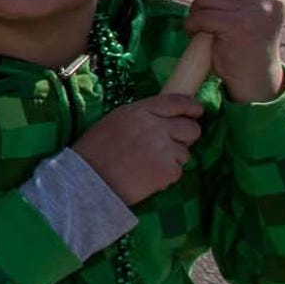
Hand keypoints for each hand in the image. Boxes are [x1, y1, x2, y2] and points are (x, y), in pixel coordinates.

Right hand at [71, 93, 205, 205]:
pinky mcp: (168, 171)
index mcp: (140, 111)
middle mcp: (156, 127)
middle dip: (186, 137)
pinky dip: (166, 175)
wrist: (87, 181)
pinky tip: (147, 177)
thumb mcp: (115, 121)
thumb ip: (142, 116)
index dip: (192, 107)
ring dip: (172, 159)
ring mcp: (165, 150)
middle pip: (191, 128)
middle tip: (170, 145)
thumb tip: (166, 118)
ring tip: (148, 165)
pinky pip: (177, 171)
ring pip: (185, 153)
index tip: (197, 111)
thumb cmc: (95, 151)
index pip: (177, 102)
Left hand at [187, 0, 284, 103]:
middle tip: (211, 14)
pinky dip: (193, 25)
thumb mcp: (240, 10)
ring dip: (197, 12)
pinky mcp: (239, 25)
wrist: (255, 78)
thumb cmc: (244, 42)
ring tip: (208, 28)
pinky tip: (200, 35)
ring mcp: (258, 11)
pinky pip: (202, 14)